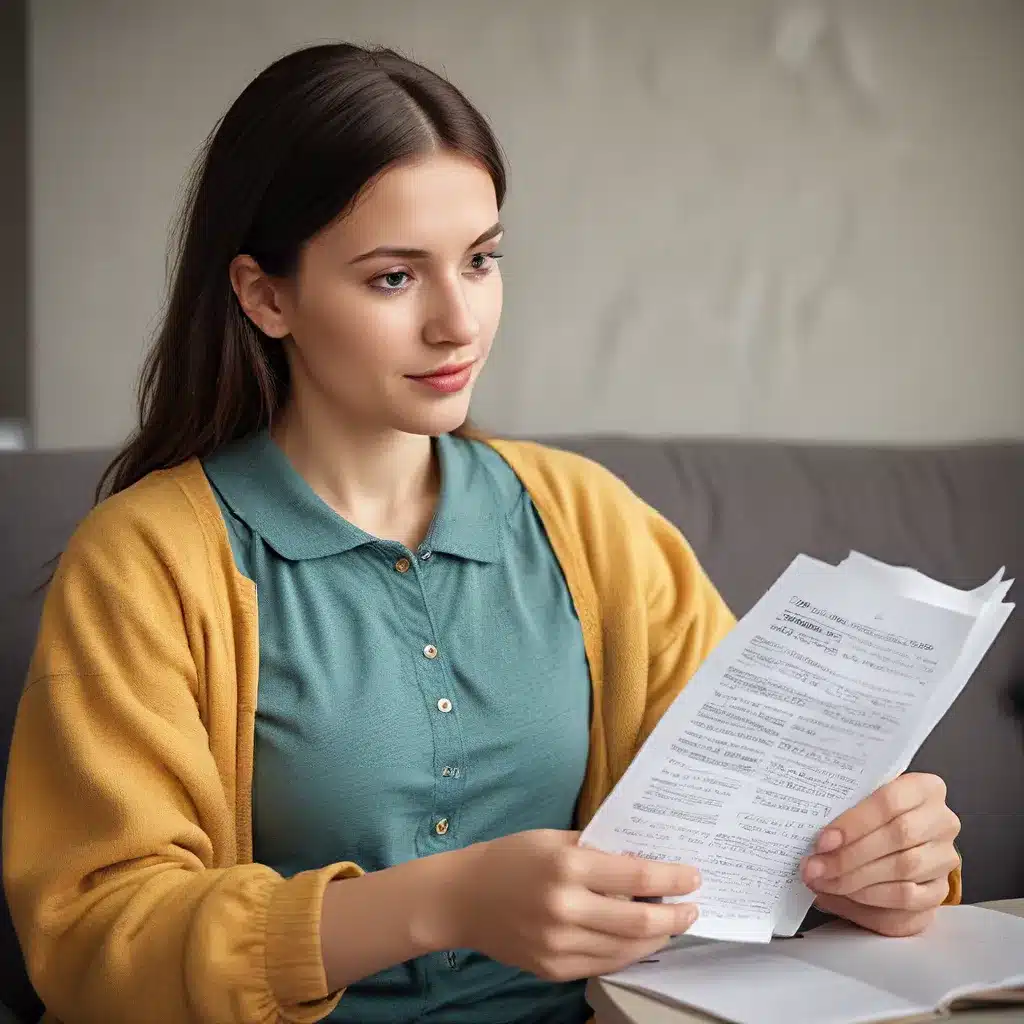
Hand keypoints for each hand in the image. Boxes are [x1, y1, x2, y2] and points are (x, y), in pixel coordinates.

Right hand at [449, 830, 700, 980]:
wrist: (462, 898)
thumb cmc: (510, 859)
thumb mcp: (554, 839)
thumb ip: (597, 852)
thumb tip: (642, 865)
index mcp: (567, 867)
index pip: (635, 876)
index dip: (670, 878)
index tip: (692, 877)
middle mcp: (565, 909)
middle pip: (638, 920)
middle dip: (674, 915)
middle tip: (691, 908)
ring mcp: (558, 944)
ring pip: (625, 949)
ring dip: (656, 937)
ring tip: (670, 924)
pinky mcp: (552, 968)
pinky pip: (603, 964)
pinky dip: (627, 953)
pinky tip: (638, 941)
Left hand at [800, 773, 959, 936]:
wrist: (901, 837)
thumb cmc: (872, 814)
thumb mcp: (861, 800)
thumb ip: (845, 808)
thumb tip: (815, 838)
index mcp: (924, 788)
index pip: (890, 802)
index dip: (855, 823)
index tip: (823, 841)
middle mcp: (942, 821)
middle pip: (897, 838)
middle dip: (849, 857)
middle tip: (814, 868)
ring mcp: (945, 857)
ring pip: (902, 870)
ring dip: (856, 880)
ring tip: (823, 881)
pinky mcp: (940, 890)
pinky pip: (908, 899)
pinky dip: (872, 899)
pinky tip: (845, 894)